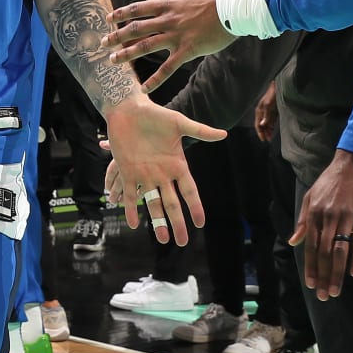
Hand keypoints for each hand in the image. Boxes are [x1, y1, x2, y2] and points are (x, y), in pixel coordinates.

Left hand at [101, 95, 225, 245]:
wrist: (128, 109)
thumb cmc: (155, 115)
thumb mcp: (179, 123)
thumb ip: (199, 131)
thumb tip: (224, 134)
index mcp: (177, 165)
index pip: (189, 191)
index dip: (194, 207)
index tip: (200, 223)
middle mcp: (162, 174)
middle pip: (172, 203)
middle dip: (177, 222)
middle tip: (181, 242)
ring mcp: (144, 175)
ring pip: (152, 203)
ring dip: (157, 221)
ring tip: (162, 239)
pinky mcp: (127, 171)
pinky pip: (131, 195)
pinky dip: (132, 210)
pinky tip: (134, 224)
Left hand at [104, 0, 233, 89]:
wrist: (239, 5)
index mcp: (169, 2)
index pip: (138, 8)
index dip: (121, 13)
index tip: (108, 19)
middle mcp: (169, 19)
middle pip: (136, 28)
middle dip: (116, 36)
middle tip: (101, 43)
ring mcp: (177, 35)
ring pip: (146, 46)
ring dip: (127, 55)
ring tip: (112, 62)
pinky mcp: (189, 49)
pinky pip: (169, 66)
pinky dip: (155, 78)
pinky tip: (143, 89)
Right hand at [254, 83, 277, 142]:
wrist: (279, 87)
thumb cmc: (272, 95)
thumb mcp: (268, 105)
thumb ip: (266, 115)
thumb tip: (262, 125)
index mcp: (259, 111)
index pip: (258, 125)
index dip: (260, 133)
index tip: (263, 140)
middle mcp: (262, 112)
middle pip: (262, 125)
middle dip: (264, 133)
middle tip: (268, 140)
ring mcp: (268, 112)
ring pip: (267, 124)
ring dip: (268, 130)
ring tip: (271, 137)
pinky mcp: (273, 111)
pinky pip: (271, 121)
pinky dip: (272, 126)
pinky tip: (274, 130)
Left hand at [291, 149, 352, 301]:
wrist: (352, 164)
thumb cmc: (329, 182)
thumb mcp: (310, 198)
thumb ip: (303, 222)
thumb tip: (293, 242)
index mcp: (314, 216)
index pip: (310, 247)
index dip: (310, 267)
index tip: (310, 284)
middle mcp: (328, 219)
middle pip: (323, 253)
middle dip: (322, 276)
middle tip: (323, 296)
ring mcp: (345, 219)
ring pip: (339, 251)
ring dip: (336, 273)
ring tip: (335, 291)